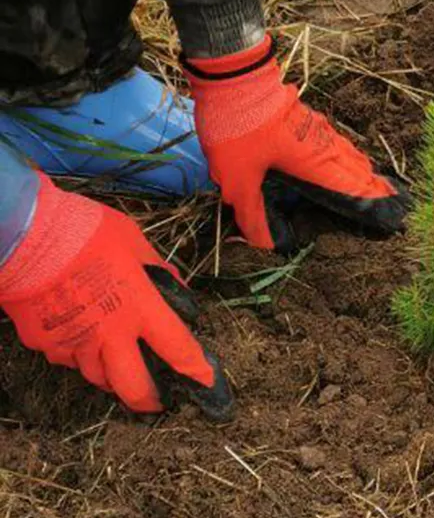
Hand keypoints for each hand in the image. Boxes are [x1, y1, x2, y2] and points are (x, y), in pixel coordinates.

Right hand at [0, 175, 232, 419]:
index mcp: (140, 308)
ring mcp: (75, 343)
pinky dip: (79, 355)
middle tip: (159, 400)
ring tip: (120, 369)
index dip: (196, 370)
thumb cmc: (86, 232)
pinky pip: (68, 359)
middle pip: (135, 387)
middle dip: (150, 400)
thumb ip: (158, 271)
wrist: (26, 235)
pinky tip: (81, 338)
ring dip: (113, 377)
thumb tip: (177, 288)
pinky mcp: (45, 344)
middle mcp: (110, 334)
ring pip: (98, 378)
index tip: (207, 382)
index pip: (178, 349)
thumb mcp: (135, 243)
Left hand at [184, 36, 409, 253]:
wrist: (233, 76)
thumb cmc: (239, 130)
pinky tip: (339, 152)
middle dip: (372, 186)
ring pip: (347, 151)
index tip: (391, 215)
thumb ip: (252, 212)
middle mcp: (323, 145)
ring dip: (360, 168)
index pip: (352, 188)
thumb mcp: (238, 178)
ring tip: (370, 179)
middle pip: (357, 168)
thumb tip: (264, 244)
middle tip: (390, 199)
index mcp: (315, 163)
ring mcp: (317, 127)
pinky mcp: (306, 115)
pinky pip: (335, 140)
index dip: (371, 203)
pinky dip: (345, 153)